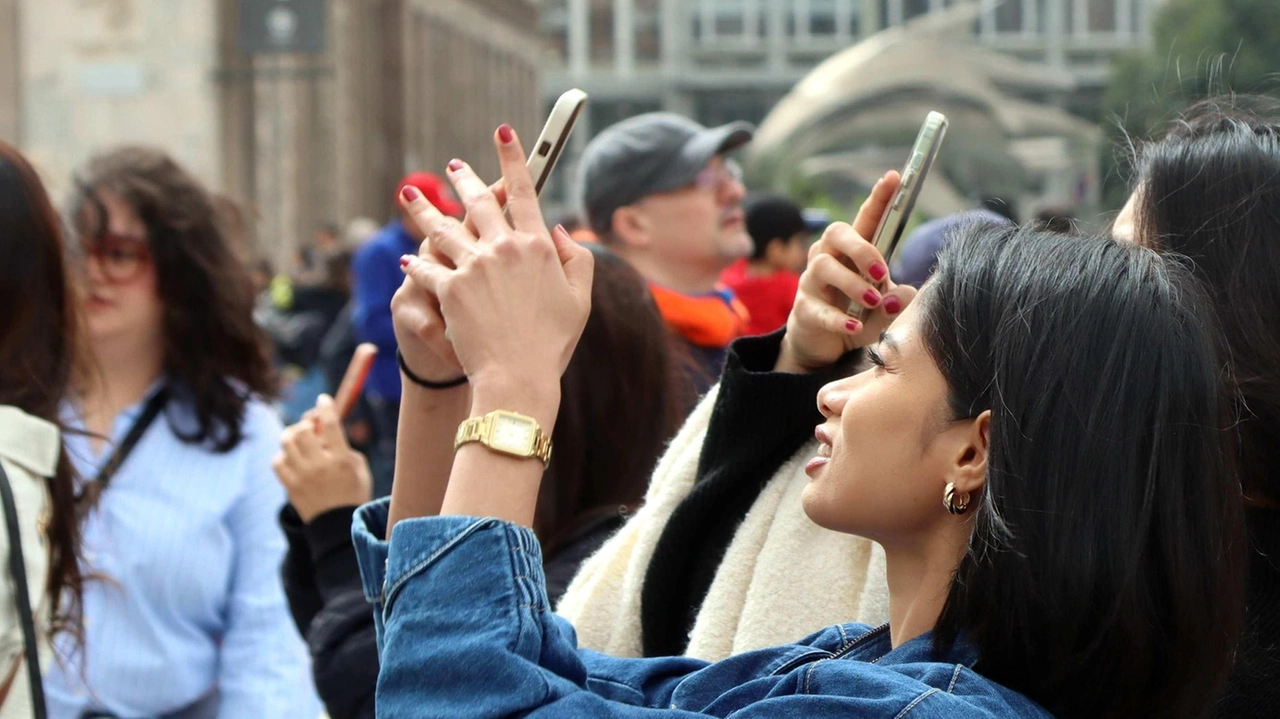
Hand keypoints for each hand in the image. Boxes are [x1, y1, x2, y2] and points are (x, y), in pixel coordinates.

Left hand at [272, 395, 372, 522]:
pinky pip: (277, 461)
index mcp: (341, 459)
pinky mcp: (290, 486)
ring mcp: (302, 476)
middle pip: (303, 430)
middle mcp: (320, 465)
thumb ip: (344, 447)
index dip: (325, 406)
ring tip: (298, 439)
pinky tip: (291, 459)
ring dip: (292, 435)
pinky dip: (282, 456)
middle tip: (310, 425)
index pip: (330, 423)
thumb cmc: (353, 493)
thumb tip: (326, 429)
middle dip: (306, 422)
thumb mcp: (360, 468)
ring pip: (286, 442)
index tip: (323, 399)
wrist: (337, 526)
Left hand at [398, 127, 593, 392]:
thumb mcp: (581, 298)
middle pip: (478, 201)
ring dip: (424, 210)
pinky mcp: (449, 288)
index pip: (524, 190)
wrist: (518, 376)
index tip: (503, 132)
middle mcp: (503, 248)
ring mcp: (473, 266)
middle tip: (454, 166)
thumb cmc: (552, 342)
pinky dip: (419, 263)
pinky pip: (428, 267)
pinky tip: (409, 258)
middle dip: (465, 178)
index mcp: (537, 246)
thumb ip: (575, 257)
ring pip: (443, 227)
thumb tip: (553, 229)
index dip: (513, 157)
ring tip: (410, 195)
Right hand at [777, 171, 918, 372]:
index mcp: (852, 251)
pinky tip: (854, 325)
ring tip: (873, 300)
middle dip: (860, 248)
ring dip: (851, 282)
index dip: (879, 198)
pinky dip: (837, 318)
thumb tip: (902, 294)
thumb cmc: (857, 315)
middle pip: (835, 233)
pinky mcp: (803, 310)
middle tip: (881, 272)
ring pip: (822, 266)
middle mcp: (828, 258)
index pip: (866, 219)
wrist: (825, 346)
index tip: (895, 177)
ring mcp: (812, 283)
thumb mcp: (884, 310)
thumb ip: (897, 301)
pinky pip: (817, 309)